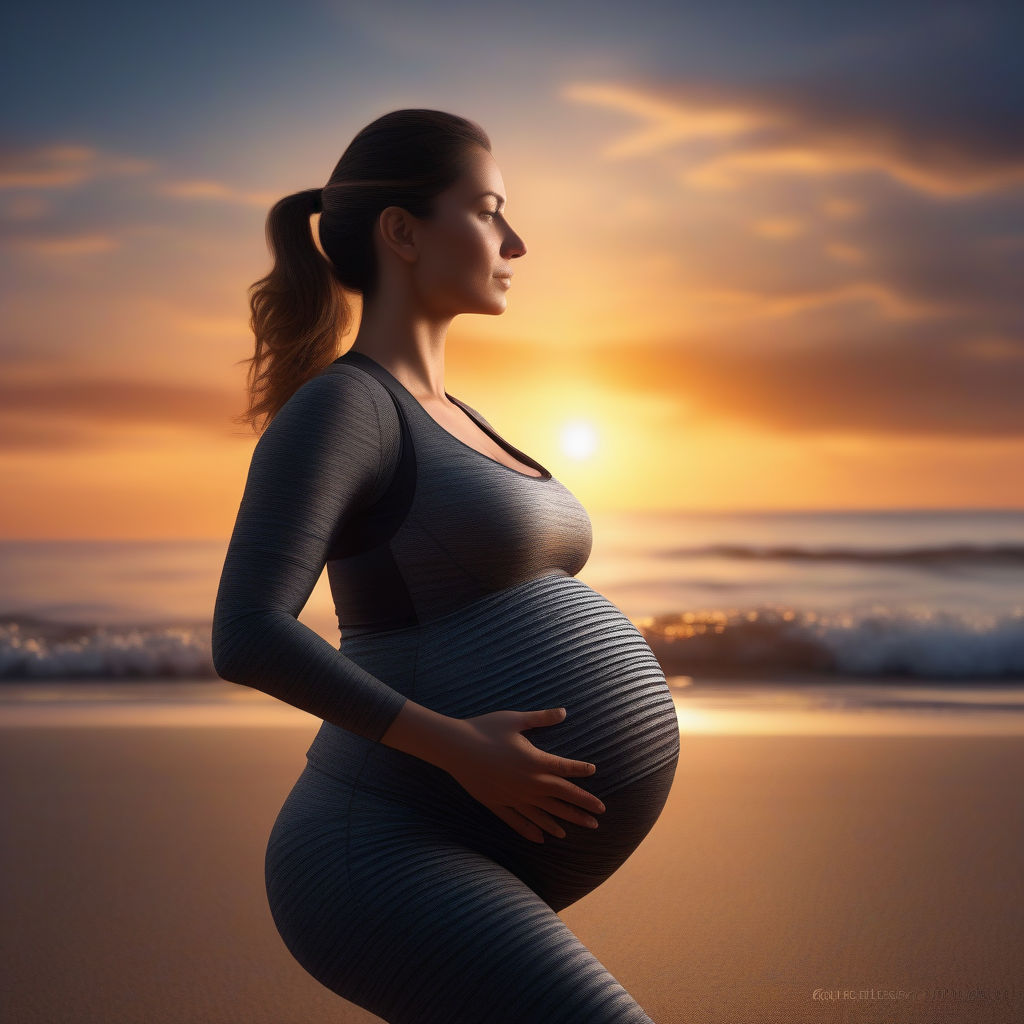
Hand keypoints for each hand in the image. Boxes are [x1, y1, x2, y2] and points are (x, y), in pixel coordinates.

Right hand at [438, 707, 605, 842]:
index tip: (594, 771)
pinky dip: (531, 830)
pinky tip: (542, 839)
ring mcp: (513, 796)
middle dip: (582, 805)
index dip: (580, 769)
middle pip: (561, 796)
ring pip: (544, 812)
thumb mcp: (515, 720)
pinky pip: (518, 821)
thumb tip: (563, 711)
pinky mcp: (498, 804)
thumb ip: (541, 718)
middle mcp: (528, 782)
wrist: (455, 747)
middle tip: (600, 816)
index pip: (565, 768)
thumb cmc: (485, 729)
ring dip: (563, 821)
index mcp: (534, 760)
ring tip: (579, 829)